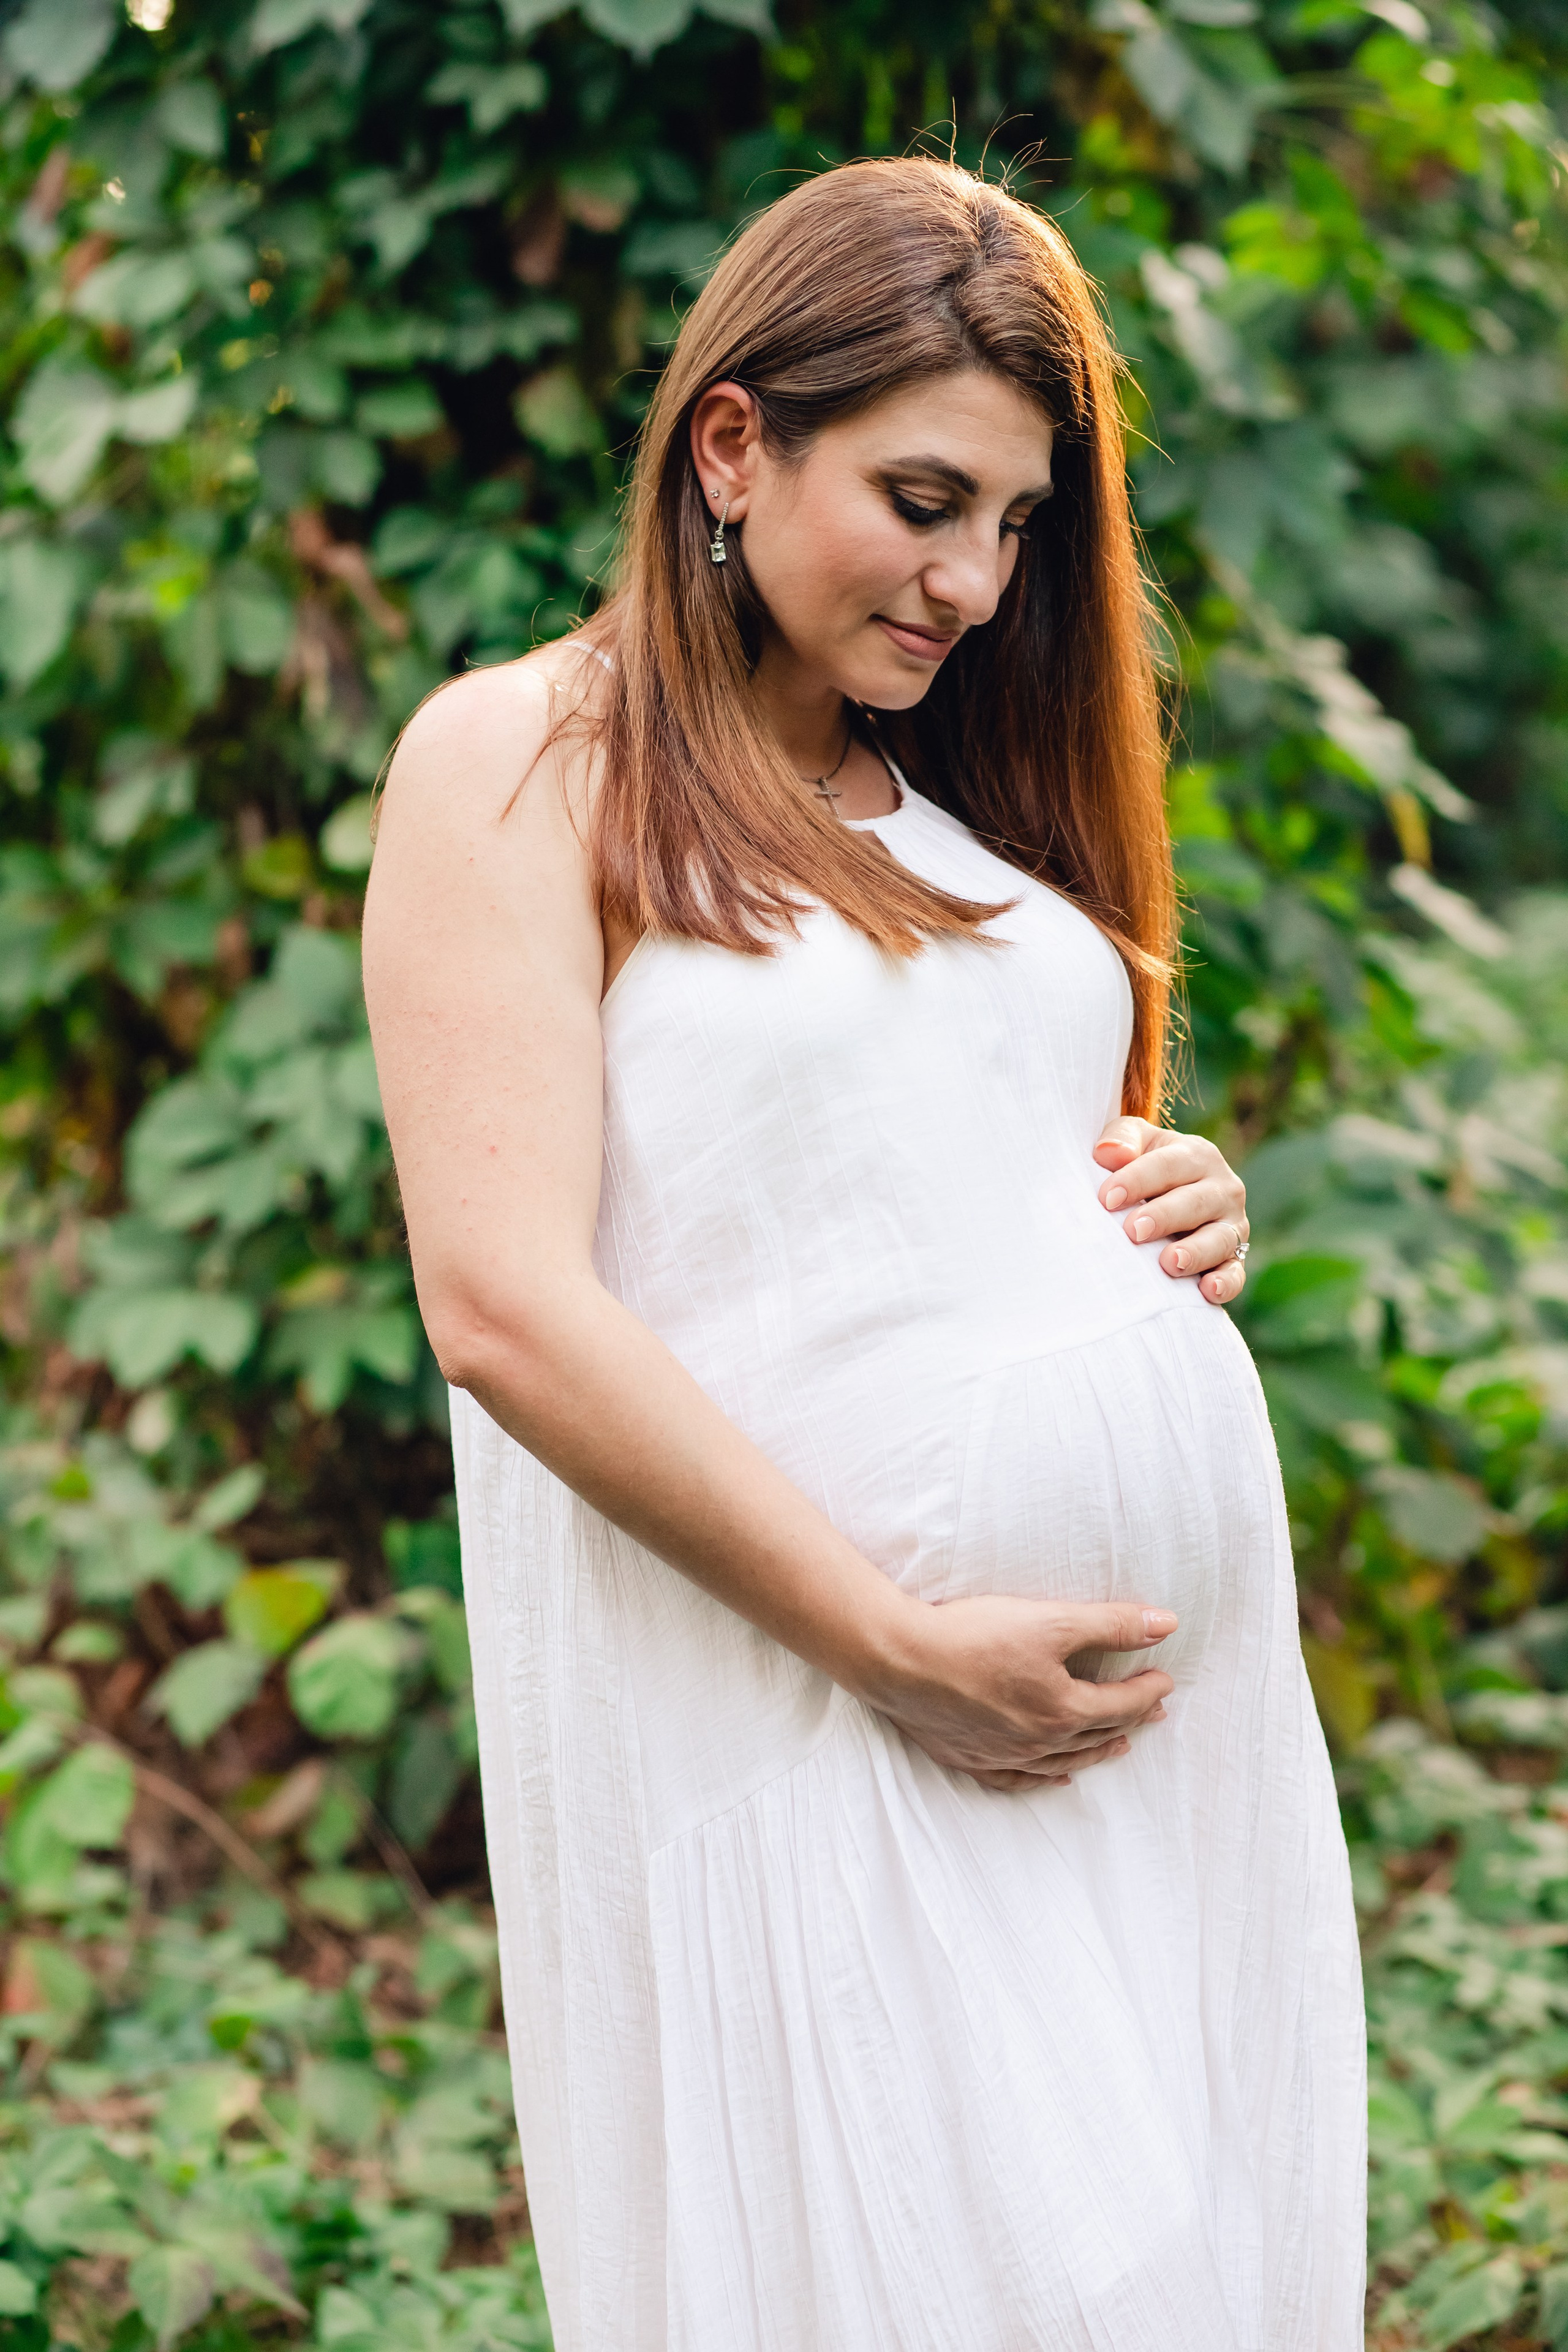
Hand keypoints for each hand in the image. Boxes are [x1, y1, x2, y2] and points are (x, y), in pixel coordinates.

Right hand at [862, 1595, 1176, 1792]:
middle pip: (1097, 1734)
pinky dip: (1044, 1778)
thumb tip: (1166, 1623)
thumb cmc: (973, 1635)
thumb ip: (1111, 1624)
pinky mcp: (971, 1758)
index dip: (1148, 1691)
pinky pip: (1019, 1779)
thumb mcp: (1051, 1620)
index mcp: (1063, 1710)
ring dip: (1096, 1752)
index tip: (1166, 1681)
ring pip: (1064, 1761)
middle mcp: (1039, 1742)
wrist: (899, 1660)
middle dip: (1130, 1719)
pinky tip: (1057, 1776)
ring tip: (1118, 1745)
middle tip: (1152, 1710)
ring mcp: (1004, 1755)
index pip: (1121, 1703)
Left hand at [1094, 1116, 1248, 1306]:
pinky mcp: (1235, 1259)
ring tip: (1169, 1262)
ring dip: (1195, 1252)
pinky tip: (1207, 1291)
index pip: (1168, 1165)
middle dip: (1165, 1216)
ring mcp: (1233, 1226)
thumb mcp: (1136, 1144)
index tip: (1107, 1199)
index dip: (1137, 1180)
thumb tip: (1108, 1152)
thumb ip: (1122, 1138)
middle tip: (1134, 1231)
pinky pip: (1235, 1274)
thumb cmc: (1145, 1167)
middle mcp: (1222, 1189)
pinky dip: (1225, 1283)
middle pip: (1196, 1202)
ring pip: (1220, 1239)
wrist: (1170, 1196)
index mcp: (1197, 1156)